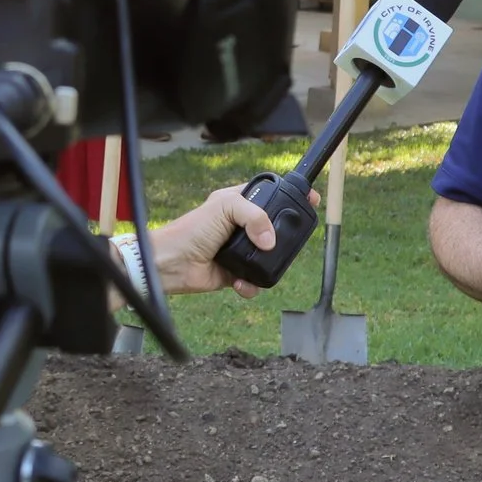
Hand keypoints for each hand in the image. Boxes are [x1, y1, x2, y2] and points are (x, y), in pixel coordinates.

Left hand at [148, 182, 316, 297]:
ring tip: (260, 264)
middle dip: (283, 237)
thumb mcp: (225, 207)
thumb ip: (255, 216)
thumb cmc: (191, 229)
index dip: (290, 197)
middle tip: (288, 242)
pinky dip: (252, 285)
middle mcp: (240, 225)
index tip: (310, 199)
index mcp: (237, 203)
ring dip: (268, 264)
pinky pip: (255, 280)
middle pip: (274, 228)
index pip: (270, 196)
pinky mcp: (235, 272)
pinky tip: (241, 283)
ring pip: (269, 256)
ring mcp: (239, 249)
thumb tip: (271, 240)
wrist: (171, 263)